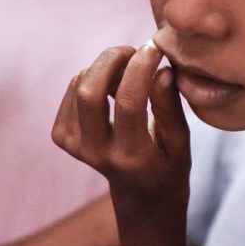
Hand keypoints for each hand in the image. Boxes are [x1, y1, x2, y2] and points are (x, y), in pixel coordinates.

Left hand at [52, 41, 189, 202]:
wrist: (140, 197)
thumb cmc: (169, 167)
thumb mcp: (181, 143)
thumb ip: (170, 108)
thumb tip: (162, 70)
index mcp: (131, 156)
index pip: (128, 103)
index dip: (140, 67)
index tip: (154, 48)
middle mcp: (97, 152)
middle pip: (88, 92)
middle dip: (111, 59)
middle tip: (133, 49)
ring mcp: (75, 146)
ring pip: (78, 86)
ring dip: (104, 67)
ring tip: (129, 73)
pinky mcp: (62, 137)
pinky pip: (72, 90)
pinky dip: (93, 77)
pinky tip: (113, 87)